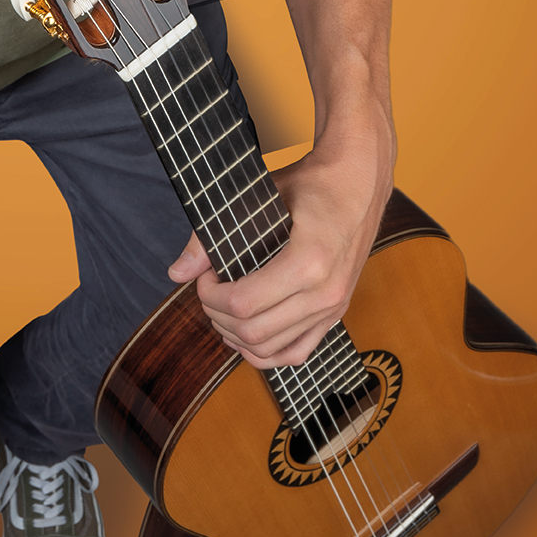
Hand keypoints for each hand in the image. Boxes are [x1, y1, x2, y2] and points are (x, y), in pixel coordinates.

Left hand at [165, 106, 392, 368]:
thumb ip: (212, 237)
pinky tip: (247, 332)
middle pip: (252, 332)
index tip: (206, 275)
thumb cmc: (311, 184)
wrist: (359, 182)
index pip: (243, 303)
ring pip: (270, 351)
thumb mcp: (258, 199)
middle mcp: (325, 293)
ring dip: (236, 336)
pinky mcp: (336, 314)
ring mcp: (333, 308)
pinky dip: (266, 352)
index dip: (211, 295)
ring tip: (224, 309)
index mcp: (309, 262)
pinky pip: (296, 354)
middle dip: (217, 315)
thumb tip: (177, 273)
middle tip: (210, 290)